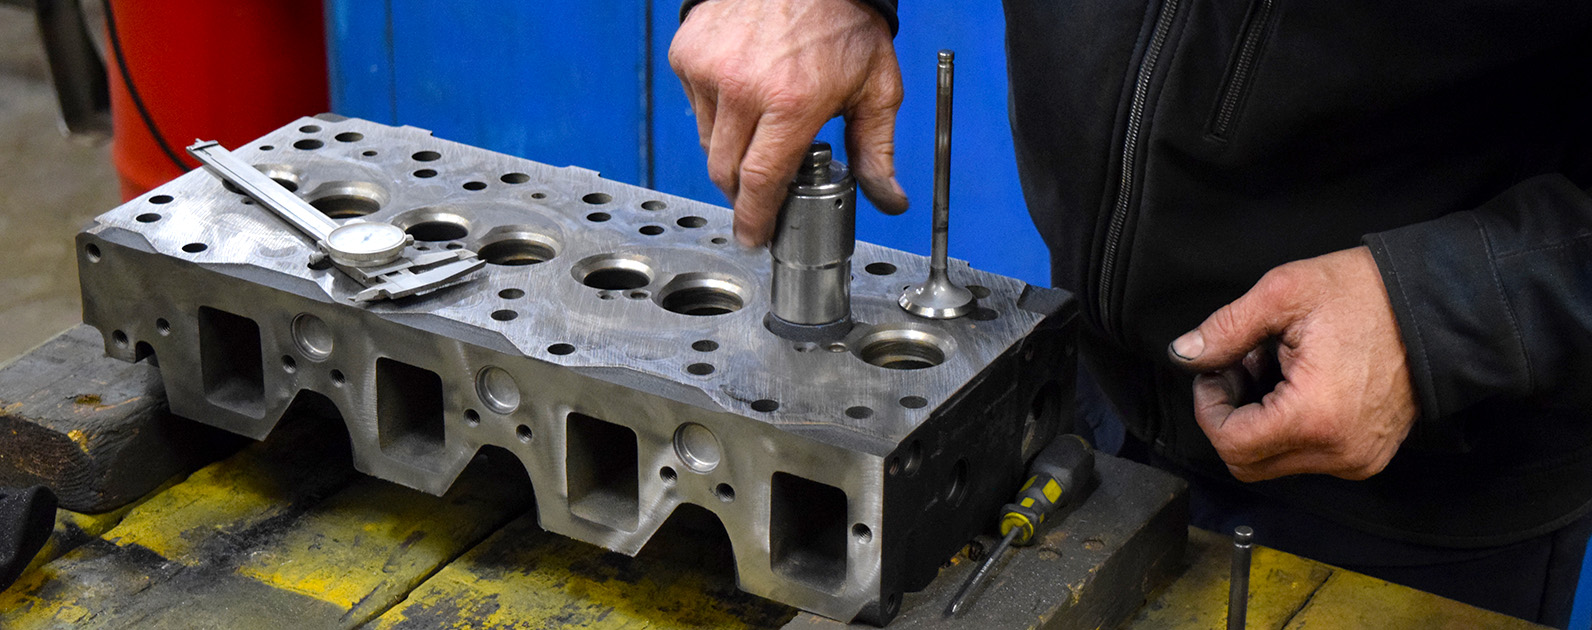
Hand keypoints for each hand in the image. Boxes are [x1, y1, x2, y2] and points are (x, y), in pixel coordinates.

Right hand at [669, 0, 908, 245]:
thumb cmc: (843, 19)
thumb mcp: (875, 86)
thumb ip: (877, 149)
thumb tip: (889, 199)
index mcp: (791, 102)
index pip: (760, 181)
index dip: (754, 217)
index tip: (753, 236)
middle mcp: (743, 88)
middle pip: (725, 171)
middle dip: (742, 192)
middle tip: (761, 190)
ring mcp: (709, 69)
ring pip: (708, 141)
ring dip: (730, 151)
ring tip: (762, 127)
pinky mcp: (688, 54)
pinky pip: (696, 106)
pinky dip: (716, 111)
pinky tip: (744, 91)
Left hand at [1167, 246, 1418, 481]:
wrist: (1440, 305)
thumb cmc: (1367, 294)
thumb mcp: (1284, 294)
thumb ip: (1226, 330)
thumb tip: (1184, 355)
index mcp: (1315, 417)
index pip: (1231, 444)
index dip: (1209, 410)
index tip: (1214, 372)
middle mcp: (1338, 453)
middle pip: (1249, 462)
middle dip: (1230, 417)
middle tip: (1239, 367)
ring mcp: (1357, 460)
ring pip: (1275, 462)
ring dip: (1258, 421)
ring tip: (1272, 368)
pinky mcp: (1368, 456)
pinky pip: (1307, 457)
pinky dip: (1288, 428)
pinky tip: (1295, 383)